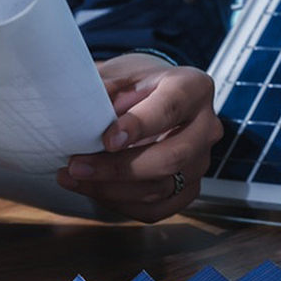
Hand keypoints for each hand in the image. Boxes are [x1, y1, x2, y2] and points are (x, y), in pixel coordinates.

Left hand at [56, 53, 222, 222]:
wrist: (155, 96)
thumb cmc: (138, 84)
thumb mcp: (120, 72)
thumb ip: (104, 88)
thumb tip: (80, 109)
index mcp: (193, 88)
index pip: (170, 109)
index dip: (138, 126)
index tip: (107, 139)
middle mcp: (206, 126)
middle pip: (171, 157)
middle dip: (118, 168)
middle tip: (77, 166)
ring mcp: (201, 160)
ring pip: (162, 187)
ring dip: (111, 190)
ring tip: (74, 179)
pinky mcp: (189, 187)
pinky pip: (158, 208)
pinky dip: (122, 205)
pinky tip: (95, 191)